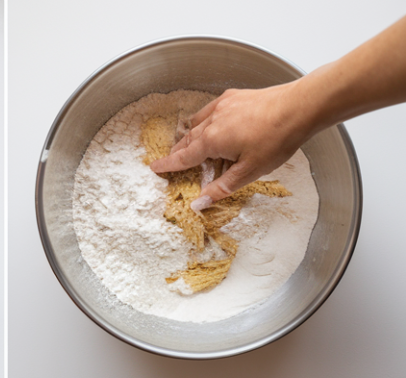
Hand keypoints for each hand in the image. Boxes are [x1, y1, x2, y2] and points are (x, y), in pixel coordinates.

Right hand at [148, 83, 311, 210]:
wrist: (300, 106)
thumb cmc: (278, 139)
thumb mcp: (250, 171)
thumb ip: (222, 188)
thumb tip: (199, 203)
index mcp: (212, 141)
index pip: (183, 157)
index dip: (168, 165)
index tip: (154, 167)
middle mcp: (212, 120)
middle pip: (187, 139)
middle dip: (178, 151)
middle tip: (172, 160)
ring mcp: (223, 106)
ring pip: (197, 123)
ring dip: (191, 135)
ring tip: (190, 144)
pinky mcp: (234, 96)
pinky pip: (211, 110)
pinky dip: (205, 120)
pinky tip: (213, 124)